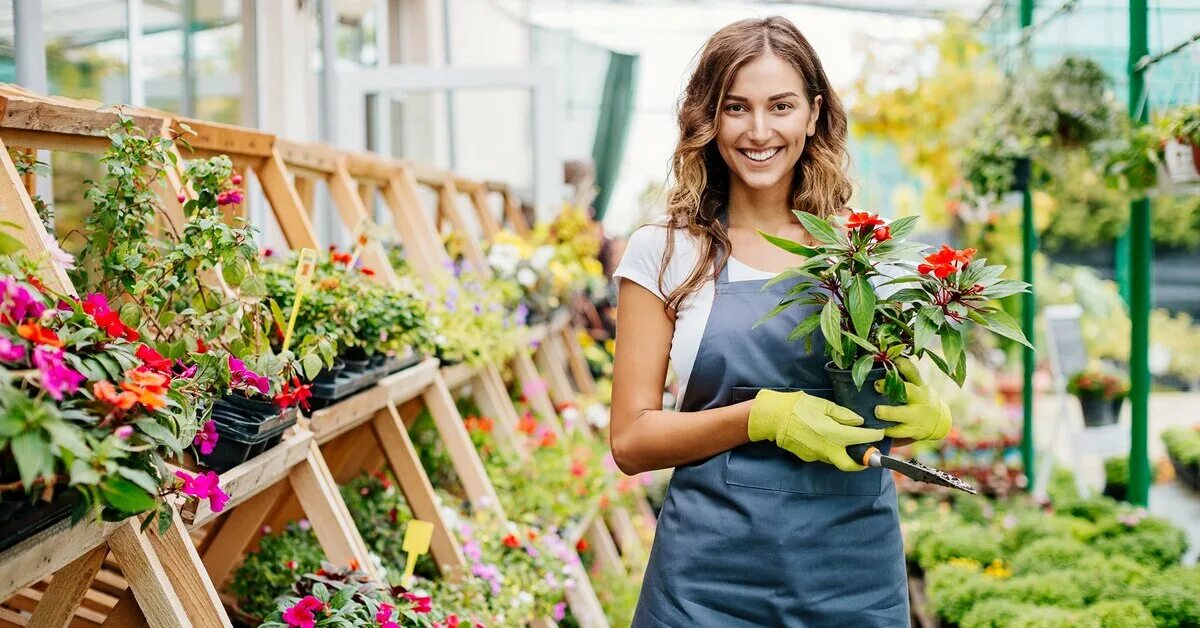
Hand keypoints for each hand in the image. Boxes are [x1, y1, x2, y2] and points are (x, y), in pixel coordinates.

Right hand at [747, 390, 883, 471]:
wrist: (774, 418)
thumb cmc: (798, 407)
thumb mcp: (823, 405)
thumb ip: (843, 415)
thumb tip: (859, 422)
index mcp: (834, 433)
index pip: (861, 438)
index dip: (873, 436)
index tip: (879, 433)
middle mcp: (827, 448)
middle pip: (850, 465)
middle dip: (862, 463)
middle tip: (868, 455)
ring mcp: (817, 455)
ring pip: (837, 460)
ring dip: (845, 455)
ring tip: (848, 444)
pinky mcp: (808, 457)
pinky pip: (824, 456)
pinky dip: (830, 450)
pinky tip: (827, 440)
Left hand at [874, 358, 951, 441]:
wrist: (938, 423)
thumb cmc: (921, 398)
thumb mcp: (918, 385)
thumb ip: (906, 373)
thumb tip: (890, 356)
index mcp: (919, 386)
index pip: (913, 372)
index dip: (903, 365)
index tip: (893, 360)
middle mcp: (919, 399)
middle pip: (909, 391)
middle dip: (893, 387)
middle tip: (876, 385)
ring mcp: (916, 416)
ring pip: (902, 415)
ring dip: (889, 413)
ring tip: (877, 411)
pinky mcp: (912, 431)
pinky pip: (898, 432)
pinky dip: (887, 430)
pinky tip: (876, 427)